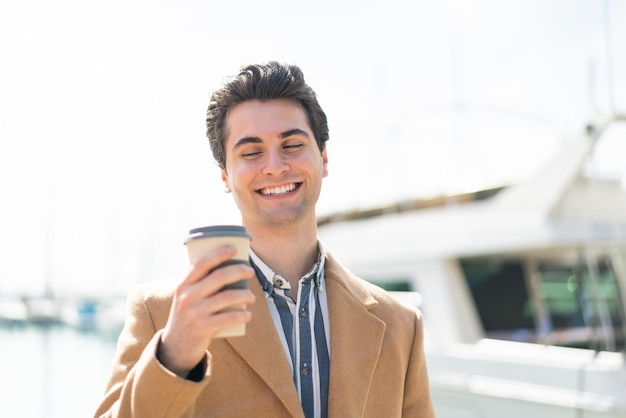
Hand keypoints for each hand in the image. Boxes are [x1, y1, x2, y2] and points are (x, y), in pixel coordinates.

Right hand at [158, 245, 255, 376]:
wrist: (175, 348)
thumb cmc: (187, 316)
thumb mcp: (186, 298)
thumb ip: (199, 284)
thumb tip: (228, 267)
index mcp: (183, 286)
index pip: (201, 263)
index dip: (218, 254)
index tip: (234, 248)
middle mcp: (187, 297)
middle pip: (218, 277)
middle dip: (238, 270)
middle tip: (250, 271)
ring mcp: (195, 313)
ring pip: (227, 296)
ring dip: (244, 294)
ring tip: (251, 296)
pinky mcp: (203, 328)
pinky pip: (228, 317)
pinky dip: (242, 315)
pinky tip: (248, 314)